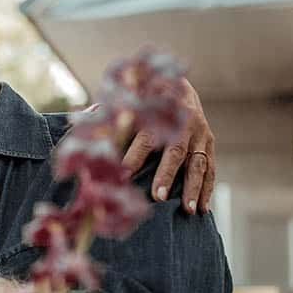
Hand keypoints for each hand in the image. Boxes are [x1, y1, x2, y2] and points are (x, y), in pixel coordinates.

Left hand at [121, 77, 215, 213]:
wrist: (174, 83)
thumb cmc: (144, 97)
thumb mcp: (128, 102)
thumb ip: (111, 119)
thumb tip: (82, 130)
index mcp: (161, 112)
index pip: (145, 138)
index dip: (133, 157)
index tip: (122, 176)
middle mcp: (184, 122)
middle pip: (175, 152)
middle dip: (166, 175)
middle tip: (158, 197)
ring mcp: (200, 133)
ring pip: (198, 163)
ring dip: (193, 188)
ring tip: (188, 209)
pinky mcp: (208, 143)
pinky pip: (210, 168)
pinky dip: (207, 189)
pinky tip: (203, 208)